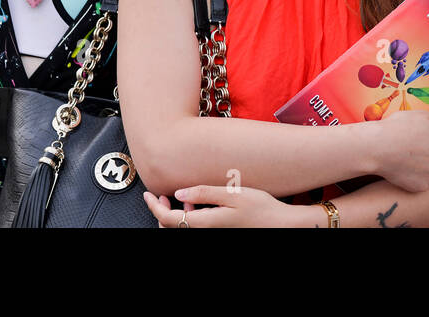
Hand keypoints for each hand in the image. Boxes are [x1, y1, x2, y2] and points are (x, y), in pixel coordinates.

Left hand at [143, 185, 304, 227]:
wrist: (281, 225)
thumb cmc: (261, 208)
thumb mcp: (232, 194)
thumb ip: (204, 193)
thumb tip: (178, 193)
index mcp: (205, 223)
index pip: (168, 220)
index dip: (154, 207)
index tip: (147, 194)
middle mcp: (206, 233)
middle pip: (172, 229)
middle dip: (162, 212)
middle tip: (160, 195)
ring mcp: (213, 234)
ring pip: (183, 230)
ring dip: (177, 215)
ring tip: (183, 198)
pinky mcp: (219, 232)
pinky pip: (196, 229)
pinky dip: (190, 218)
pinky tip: (198, 205)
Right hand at [368, 111, 428, 192]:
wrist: (377, 148)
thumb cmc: (397, 128)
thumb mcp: (423, 114)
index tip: (421, 133)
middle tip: (412, 144)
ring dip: (425, 163)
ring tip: (406, 155)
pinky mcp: (423, 186)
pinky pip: (423, 180)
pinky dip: (415, 175)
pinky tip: (404, 166)